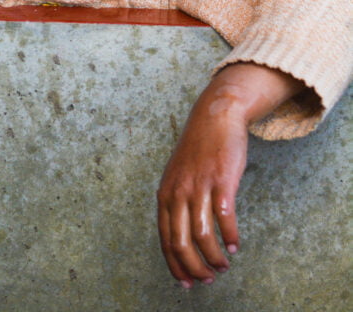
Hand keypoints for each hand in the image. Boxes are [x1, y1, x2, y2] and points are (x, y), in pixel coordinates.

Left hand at [157, 93, 244, 286]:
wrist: (215, 116)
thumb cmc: (199, 149)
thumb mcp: (178, 175)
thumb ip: (176, 202)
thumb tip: (180, 235)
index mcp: (165, 193)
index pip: (165, 239)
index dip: (175, 265)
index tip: (186, 283)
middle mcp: (178, 191)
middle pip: (181, 242)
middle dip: (194, 268)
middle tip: (207, 280)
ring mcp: (199, 185)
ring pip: (202, 234)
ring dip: (213, 257)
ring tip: (223, 266)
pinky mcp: (221, 180)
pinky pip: (224, 217)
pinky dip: (229, 236)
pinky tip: (235, 246)